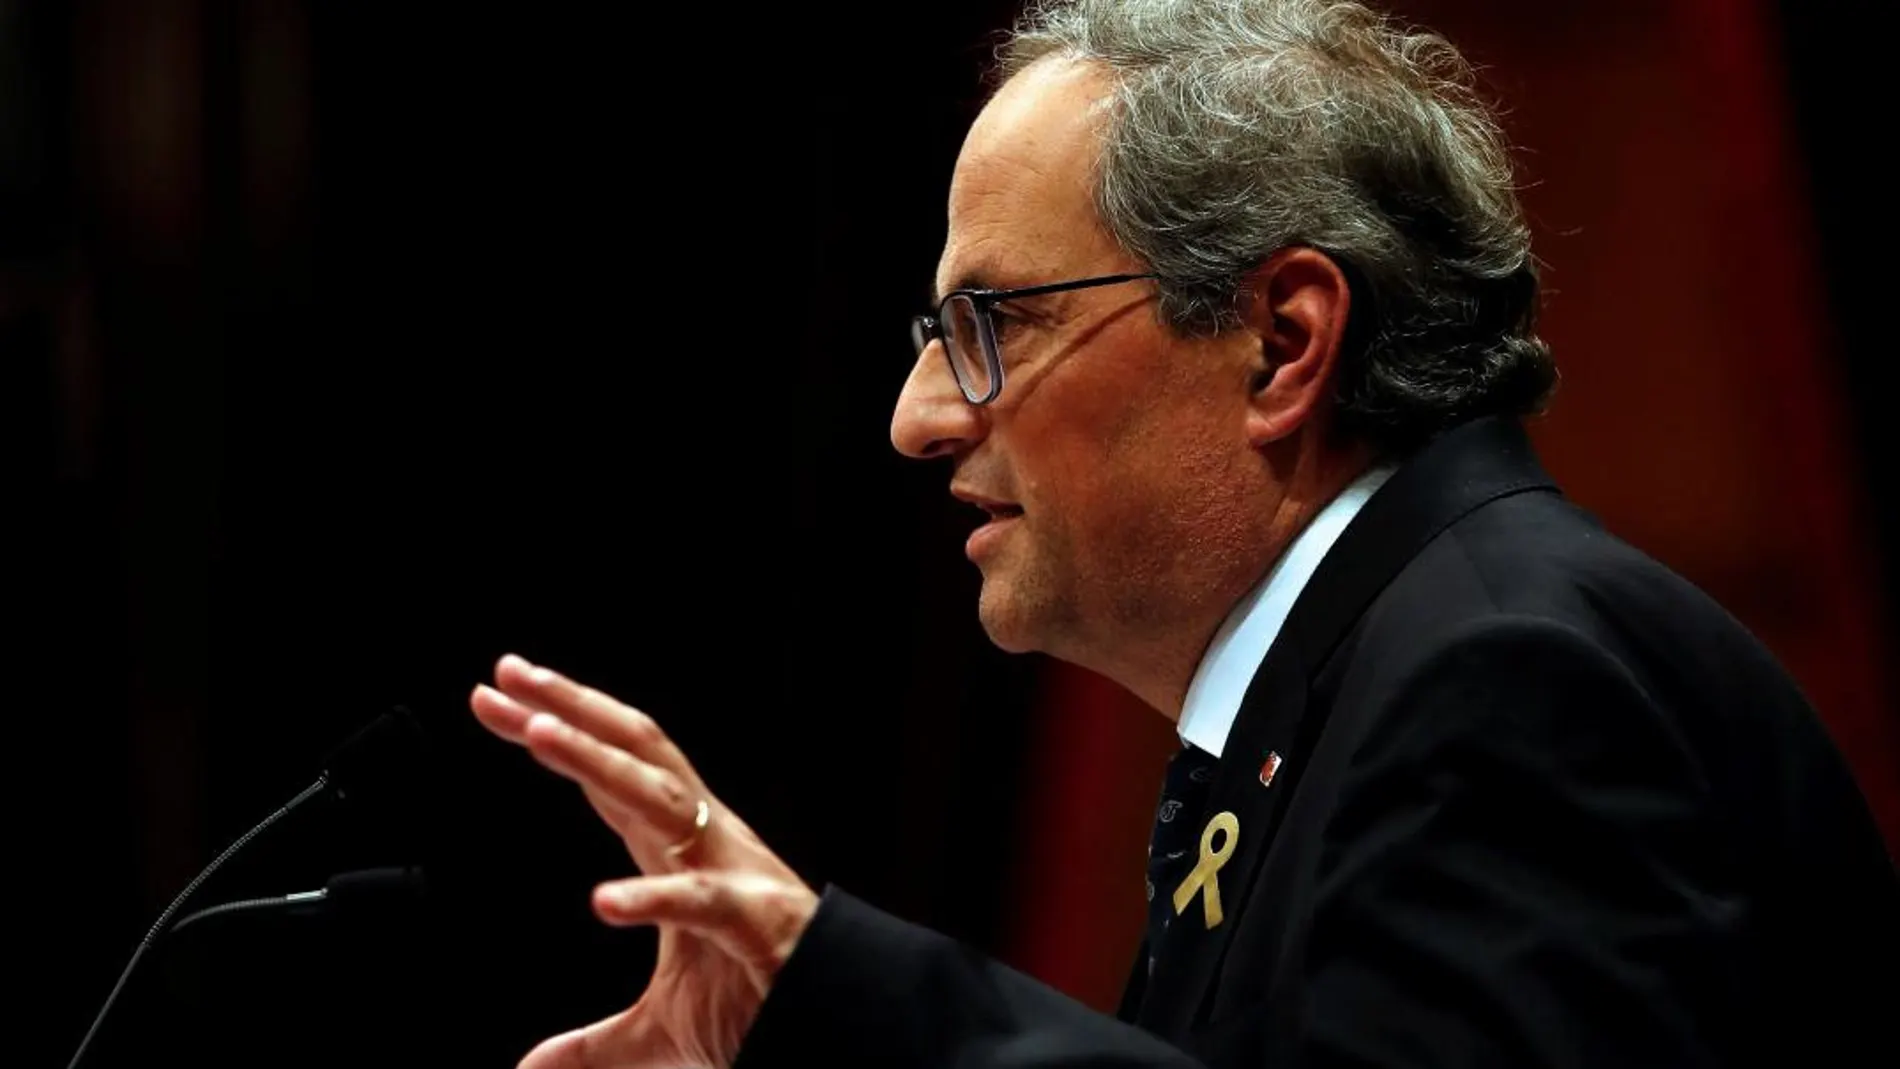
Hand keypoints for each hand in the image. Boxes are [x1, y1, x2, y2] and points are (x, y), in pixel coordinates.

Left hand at [470, 654, 819, 1067]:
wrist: (836, 1024)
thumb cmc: (760, 1002)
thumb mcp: (659, 1029)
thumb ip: (591, 1043)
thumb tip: (529, 1068)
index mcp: (679, 848)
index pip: (607, 773)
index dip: (554, 729)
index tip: (494, 697)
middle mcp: (705, 840)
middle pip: (633, 752)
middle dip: (572, 708)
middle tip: (508, 674)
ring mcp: (732, 871)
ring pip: (659, 797)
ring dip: (599, 761)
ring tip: (540, 733)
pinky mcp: (754, 919)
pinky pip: (700, 900)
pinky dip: (655, 897)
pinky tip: (605, 902)